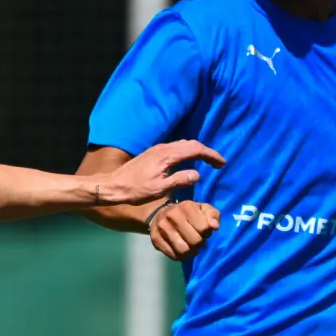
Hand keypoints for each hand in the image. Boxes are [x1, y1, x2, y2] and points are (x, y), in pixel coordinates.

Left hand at [97, 140, 224, 206]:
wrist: (113, 185)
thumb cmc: (135, 191)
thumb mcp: (159, 189)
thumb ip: (179, 180)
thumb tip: (198, 174)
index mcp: (166, 156)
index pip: (195, 149)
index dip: (211, 154)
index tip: (222, 163)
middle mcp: (163, 148)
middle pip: (191, 143)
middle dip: (207, 151)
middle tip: (218, 163)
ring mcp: (157, 149)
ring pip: (183, 144)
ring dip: (197, 150)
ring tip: (208, 161)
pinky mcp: (153, 153)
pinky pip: (176, 147)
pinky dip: (187, 151)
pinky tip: (189, 161)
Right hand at [150, 201, 220, 260]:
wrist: (161, 212)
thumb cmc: (188, 212)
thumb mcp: (203, 209)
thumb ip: (213, 215)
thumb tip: (215, 227)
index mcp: (186, 206)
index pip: (204, 228)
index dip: (207, 233)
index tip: (204, 231)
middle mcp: (172, 215)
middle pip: (194, 241)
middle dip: (199, 244)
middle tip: (198, 241)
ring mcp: (162, 227)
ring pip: (183, 250)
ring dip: (191, 252)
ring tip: (191, 247)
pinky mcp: (155, 239)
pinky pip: (173, 256)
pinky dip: (181, 257)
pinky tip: (182, 251)